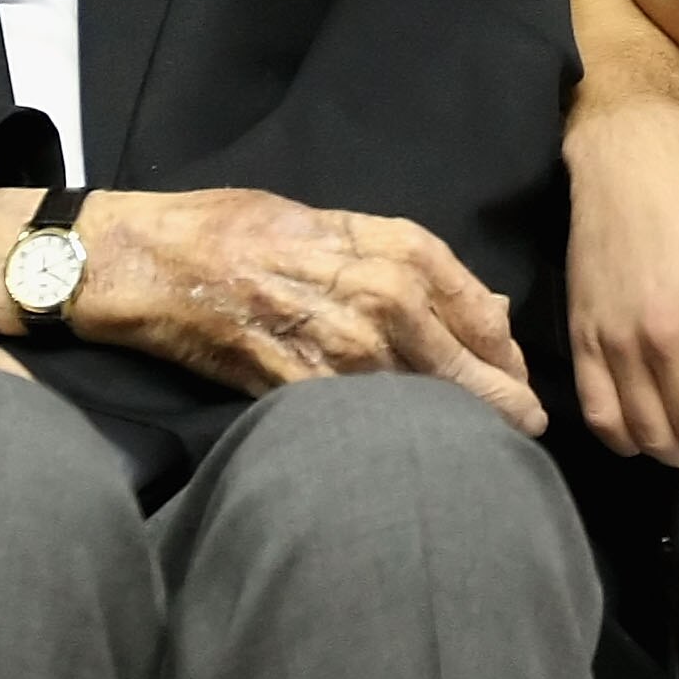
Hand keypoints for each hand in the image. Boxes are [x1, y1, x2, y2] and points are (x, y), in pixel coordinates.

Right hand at [70, 188, 545, 434]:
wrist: (153, 259)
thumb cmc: (238, 230)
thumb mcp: (332, 223)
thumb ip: (406, 260)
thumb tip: (484, 305)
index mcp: (388, 246)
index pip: (475, 304)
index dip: (502, 347)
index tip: (518, 374)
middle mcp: (377, 293)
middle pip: (461, 358)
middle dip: (499, 396)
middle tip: (525, 427)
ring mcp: (340, 344)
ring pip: (422, 395)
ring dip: (454, 423)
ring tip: (478, 448)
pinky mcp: (301, 386)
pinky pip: (362, 420)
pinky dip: (390, 437)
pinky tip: (406, 455)